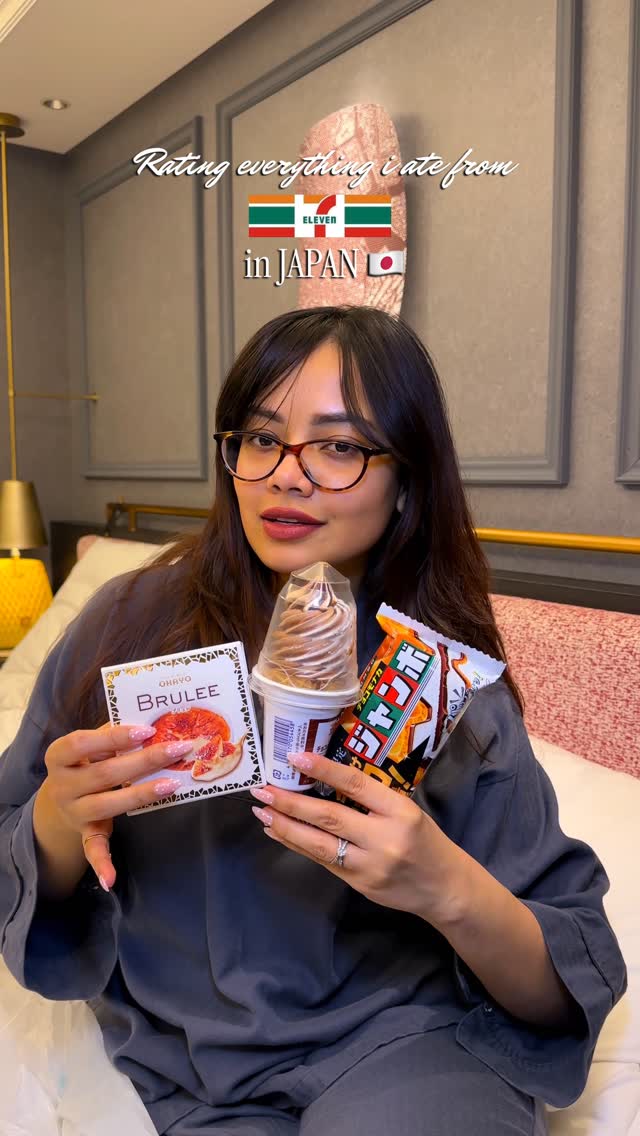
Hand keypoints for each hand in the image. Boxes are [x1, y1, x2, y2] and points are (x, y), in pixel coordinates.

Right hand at [42, 724, 193, 887]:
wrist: (61, 796)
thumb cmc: (86, 760)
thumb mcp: (92, 744)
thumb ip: (113, 734)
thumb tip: (150, 724)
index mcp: (59, 756)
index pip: (81, 743)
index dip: (114, 737)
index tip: (147, 730)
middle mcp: (61, 786)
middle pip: (104, 773)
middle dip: (144, 761)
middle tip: (177, 750)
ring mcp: (73, 811)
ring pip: (106, 805)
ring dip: (140, 795)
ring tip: (172, 783)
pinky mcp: (85, 833)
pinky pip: (92, 849)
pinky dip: (101, 865)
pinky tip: (110, 880)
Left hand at [249, 752, 467, 926]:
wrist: (444, 887)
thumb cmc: (424, 840)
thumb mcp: (407, 810)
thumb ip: (371, 799)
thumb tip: (323, 780)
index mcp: (400, 811)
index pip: (356, 784)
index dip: (324, 770)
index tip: (296, 757)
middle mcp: (384, 838)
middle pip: (329, 817)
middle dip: (291, 803)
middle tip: (263, 790)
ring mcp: (369, 865)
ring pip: (318, 844)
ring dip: (285, 826)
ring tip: (262, 812)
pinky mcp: (358, 884)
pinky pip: (322, 861)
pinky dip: (297, 844)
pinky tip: (279, 832)